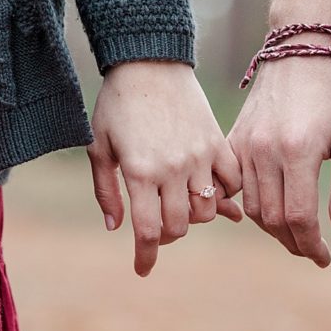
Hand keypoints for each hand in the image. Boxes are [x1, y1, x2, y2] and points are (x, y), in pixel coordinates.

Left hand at [88, 61, 242, 276]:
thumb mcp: (99, 147)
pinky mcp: (217, 142)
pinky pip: (232, 182)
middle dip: (168, 234)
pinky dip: (225, 194)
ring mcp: (199, 156)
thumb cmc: (117, 104)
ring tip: (182, 205)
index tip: (142, 269)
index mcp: (140, 172)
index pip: (149, 231)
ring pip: (207, 210)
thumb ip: (105, 190)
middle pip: (180, 226)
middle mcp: (172, 169)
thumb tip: (116, 228)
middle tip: (158, 226)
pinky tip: (212, 191)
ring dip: (194, 216)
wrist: (149, 61)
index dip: (146, 256)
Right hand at [227, 37, 330, 266]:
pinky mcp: (233, 140)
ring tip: (297, 234)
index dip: (312, 245)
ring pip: (252, 208)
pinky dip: (253, 206)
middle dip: (294, 242)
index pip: (299, 217)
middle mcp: (265, 150)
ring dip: (274, 229)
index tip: (325, 258)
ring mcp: (244, 145)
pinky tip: (273, 211)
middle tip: (313, 251)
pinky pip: (236, 187)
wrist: (301, 48)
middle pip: (273, 219)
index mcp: (298, 150)